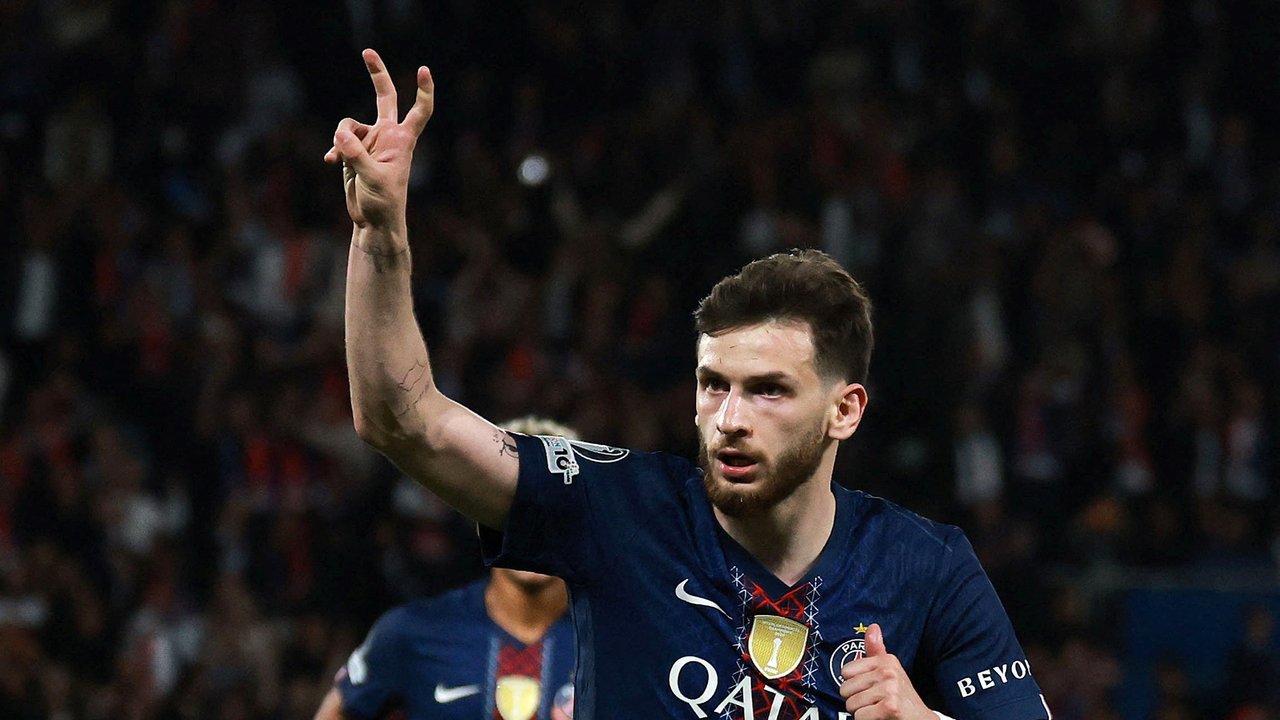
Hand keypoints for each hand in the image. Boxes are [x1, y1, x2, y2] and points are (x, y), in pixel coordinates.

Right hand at [324, 49, 433, 232]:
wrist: (373, 222)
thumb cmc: (384, 203)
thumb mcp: (372, 178)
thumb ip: (355, 155)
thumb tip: (339, 134)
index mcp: (402, 140)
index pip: (419, 111)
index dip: (424, 91)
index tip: (423, 70)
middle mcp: (387, 136)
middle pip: (384, 97)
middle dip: (377, 74)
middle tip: (367, 51)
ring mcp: (370, 142)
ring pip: (349, 124)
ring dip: (341, 137)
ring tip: (340, 158)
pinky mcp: (353, 152)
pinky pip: (338, 140)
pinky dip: (334, 150)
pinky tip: (330, 162)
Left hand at [839, 624, 933, 719]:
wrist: (921, 719)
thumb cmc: (902, 697)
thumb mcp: (890, 670)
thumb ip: (876, 650)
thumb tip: (872, 627)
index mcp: (886, 660)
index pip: (845, 671)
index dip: (854, 685)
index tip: (870, 689)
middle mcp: (888, 672)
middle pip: (845, 689)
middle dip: (856, 700)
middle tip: (874, 702)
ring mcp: (890, 689)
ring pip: (851, 704)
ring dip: (861, 712)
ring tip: (877, 710)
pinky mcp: (890, 707)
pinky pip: (860, 716)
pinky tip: (880, 718)